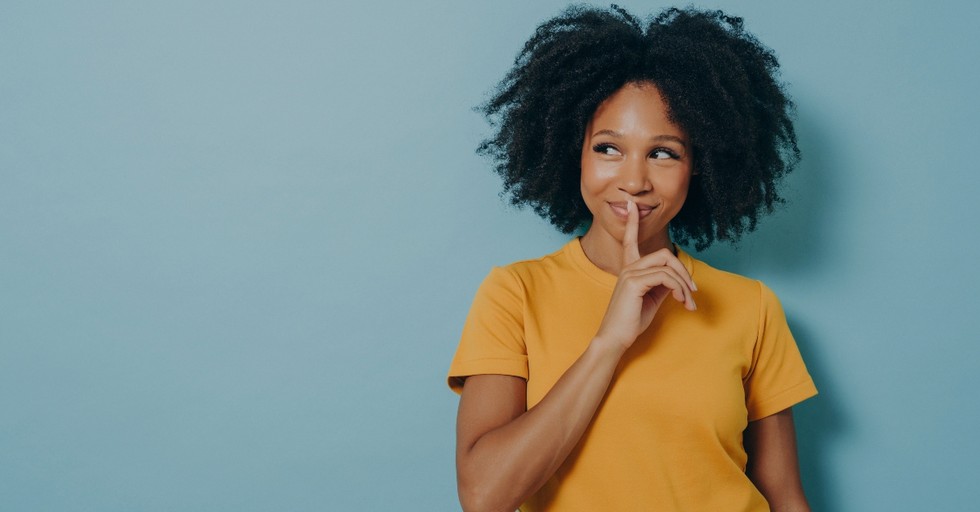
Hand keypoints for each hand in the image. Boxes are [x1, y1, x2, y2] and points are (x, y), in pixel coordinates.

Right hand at [594, 201, 696, 350]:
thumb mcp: (651, 299)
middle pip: (664, 254)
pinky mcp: (634, 282)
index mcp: (629, 269)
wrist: (615, 339)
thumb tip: (677, 278)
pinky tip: (681, 301)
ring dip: (684, 284)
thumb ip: (662, 284)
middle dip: (683, 271)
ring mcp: (630, 273)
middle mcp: (628, 267)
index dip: (632, 222)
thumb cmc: (631, 321)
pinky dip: (679, 289)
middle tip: (692, 292)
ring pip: (668, 265)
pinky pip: (666, 277)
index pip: (630, 240)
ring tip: (688, 302)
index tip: (633, 205)